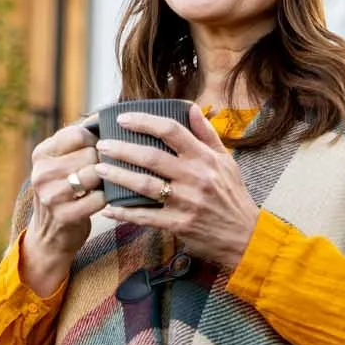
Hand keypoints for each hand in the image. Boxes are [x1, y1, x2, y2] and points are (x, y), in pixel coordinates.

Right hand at [21, 120, 105, 298]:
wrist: (49, 236)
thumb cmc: (64, 191)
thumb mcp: (60, 163)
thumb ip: (78, 140)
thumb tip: (106, 112)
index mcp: (41, 154)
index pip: (77, 133)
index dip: (96, 139)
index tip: (100, 149)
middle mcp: (42, 172)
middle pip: (90, 153)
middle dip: (104, 161)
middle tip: (105, 170)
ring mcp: (51, 195)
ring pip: (95, 174)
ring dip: (107, 179)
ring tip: (106, 183)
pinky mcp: (64, 216)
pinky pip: (99, 198)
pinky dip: (106, 198)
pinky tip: (105, 199)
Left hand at [95, 105, 259, 276]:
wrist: (246, 236)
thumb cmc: (233, 196)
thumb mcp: (226, 161)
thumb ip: (207, 134)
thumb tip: (191, 107)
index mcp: (205, 158)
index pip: (171, 130)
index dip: (144, 121)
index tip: (123, 118)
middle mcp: (195, 177)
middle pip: (151, 157)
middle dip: (122, 149)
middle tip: (102, 144)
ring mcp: (186, 202)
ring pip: (144, 185)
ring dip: (118, 177)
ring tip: (98, 170)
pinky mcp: (179, 225)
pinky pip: (146, 217)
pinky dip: (125, 213)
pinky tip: (109, 208)